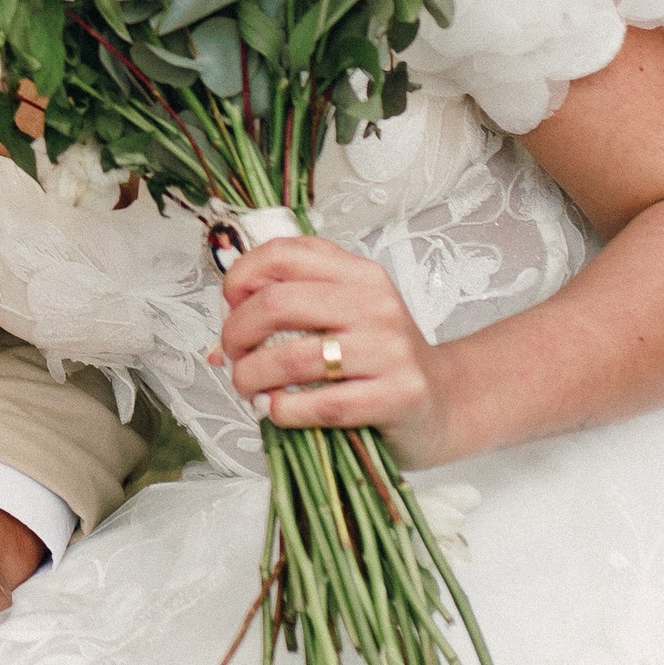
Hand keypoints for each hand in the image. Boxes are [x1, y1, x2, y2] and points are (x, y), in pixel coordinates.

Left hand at [214, 239, 447, 461]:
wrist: (447, 401)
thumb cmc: (380, 359)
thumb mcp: (343, 316)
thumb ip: (287, 314)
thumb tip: (216, 344)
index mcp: (359, 274)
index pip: (284, 254)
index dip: (240, 278)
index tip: (229, 306)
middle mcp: (376, 304)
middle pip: (277, 304)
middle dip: (236, 332)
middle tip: (230, 354)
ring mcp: (390, 350)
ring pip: (293, 357)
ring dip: (251, 376)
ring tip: (247, 387)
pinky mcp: (398, 396)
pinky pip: (321, 404)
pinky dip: (282, 410)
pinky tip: (275, 410)